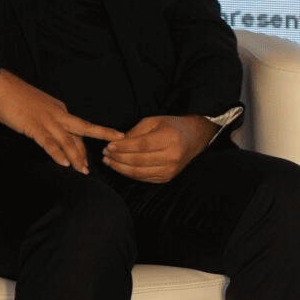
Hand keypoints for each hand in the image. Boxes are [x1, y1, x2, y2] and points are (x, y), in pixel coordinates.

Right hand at [0, 69, 121, 173]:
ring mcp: (47, 120)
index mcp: (61, 110)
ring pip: (67, 140)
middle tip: (105, 157)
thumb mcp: (41, 108)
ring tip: (82, 170)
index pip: (78, 130)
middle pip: (83, 129)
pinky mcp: (33, 126)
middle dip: (97, 142)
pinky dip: (56, 153)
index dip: (84, 145)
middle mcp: (58, 114)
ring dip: (76, 156)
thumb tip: (55, 135)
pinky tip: (63, 163)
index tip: (87, 159)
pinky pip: (47, 141)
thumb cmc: (17, 98)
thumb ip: (50, 120)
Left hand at [102, 114, 217, 184]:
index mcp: (170, 138)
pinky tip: (120, 167)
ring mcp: (170, 169)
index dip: (122, 147)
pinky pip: (144, 178)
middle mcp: (172, 156)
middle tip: (105, 154)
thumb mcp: (154, 121)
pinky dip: (129, 173)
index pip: (141, 145)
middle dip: (118, 158)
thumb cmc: (172, 127)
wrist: (194, 138)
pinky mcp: (167, 177)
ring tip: (108, 161)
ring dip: (120, 168)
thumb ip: (135, 132)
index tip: (108, 146)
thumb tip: (116, 144)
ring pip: (139, 172)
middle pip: (138, 160)